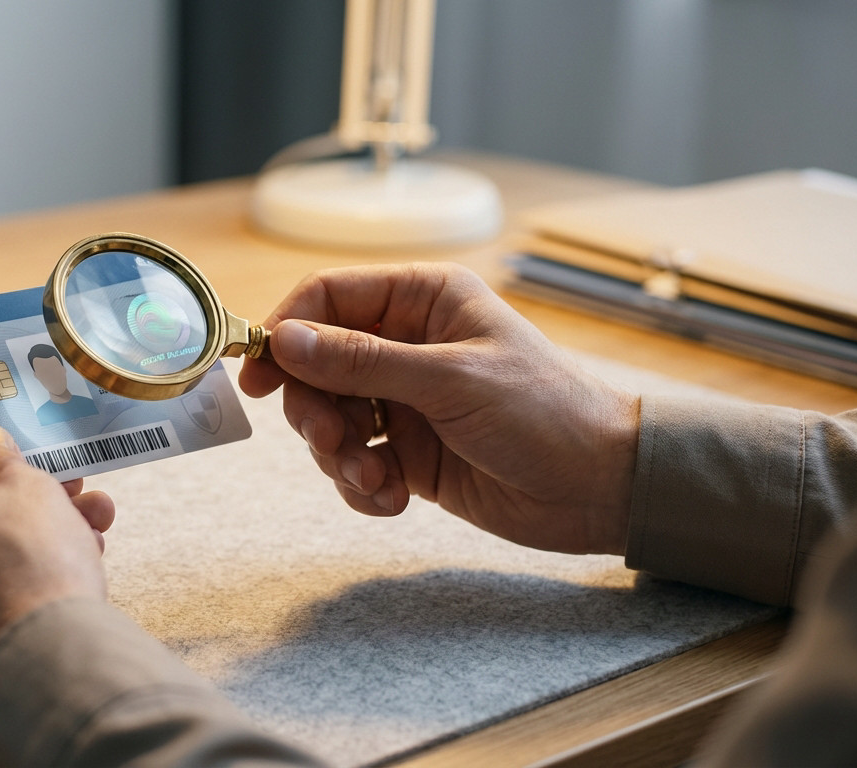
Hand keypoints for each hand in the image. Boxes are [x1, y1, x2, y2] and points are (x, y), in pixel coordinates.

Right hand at [240, 263, 638, 555]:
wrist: (599, 489)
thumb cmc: (545, 413)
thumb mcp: (449, 380)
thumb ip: (361, 362)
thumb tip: (285, 340)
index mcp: (423, 299)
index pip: (327, 298)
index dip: (286, 332)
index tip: (257, 376)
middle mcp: (407, 343)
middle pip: (315, 365)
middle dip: (315, 410)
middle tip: (331, 442)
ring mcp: (404, 399)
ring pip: (328, 418)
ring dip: (339, 456)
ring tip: (375, 479)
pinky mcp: (407, 451)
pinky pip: (352, 462)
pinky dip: (360, 485)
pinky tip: (393, 500)